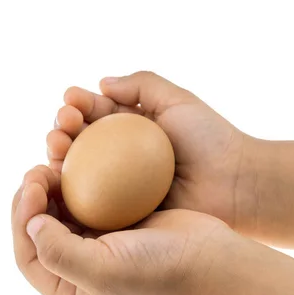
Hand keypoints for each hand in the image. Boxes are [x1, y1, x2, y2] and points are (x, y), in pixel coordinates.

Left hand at [11, 164, 231, 294]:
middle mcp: (84, 272)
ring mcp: (104, 248)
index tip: (30, 187)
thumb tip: (30, 224)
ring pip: (65, 214)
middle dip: (34, 200)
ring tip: (53, 162)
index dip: (20, 221)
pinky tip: (83, 160)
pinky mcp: (123, 227)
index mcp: (74, 294)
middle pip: (43, 233)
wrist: (213, 263)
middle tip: (38, 169)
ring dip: (55, 188)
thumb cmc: (159, 273)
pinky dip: (83, 182)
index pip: (30, 258)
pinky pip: (92, 201)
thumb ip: (56, 252)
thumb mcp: (101, 271)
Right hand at [46, 71, 257, 230]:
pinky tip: (60, 178)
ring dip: (60, 154)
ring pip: (80, 169)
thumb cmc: (211, 140)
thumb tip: (102, 82)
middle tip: (64, 123)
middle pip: (81, 139)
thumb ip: (142, 84)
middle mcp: (121, 155)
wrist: (236, 185)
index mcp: (132, 127)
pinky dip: (72, 190)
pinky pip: (92, 200)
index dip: (79, 104)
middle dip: (63, 126)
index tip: (71, 99)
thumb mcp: (178, 101)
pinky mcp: (122, 212)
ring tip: (56, 144)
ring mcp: (120, 185)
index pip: (96, 112)